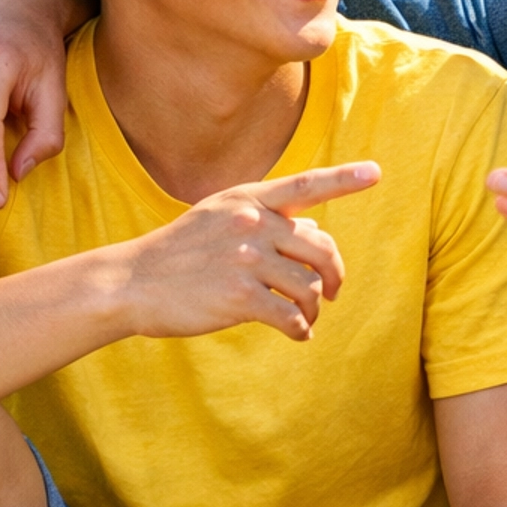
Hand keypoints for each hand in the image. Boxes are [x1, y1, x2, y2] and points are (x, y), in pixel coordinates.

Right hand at [116, 163, 379, 340]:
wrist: (131, 283)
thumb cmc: (178, 253)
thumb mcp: (217, 219)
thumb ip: (264, 219)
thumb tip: (313, 229)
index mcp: (247, 200)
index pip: (305, 185)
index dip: (343, 179)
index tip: (376, 173)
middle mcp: (251, 223)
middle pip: (321, 247)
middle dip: (334, 274)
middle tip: (331, 294)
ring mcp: (246, 259)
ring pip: (309, 286)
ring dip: (313, 309)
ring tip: (304, 320)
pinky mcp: (240, 297)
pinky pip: (291, 316)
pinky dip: (300, 329)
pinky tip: (296, 334)